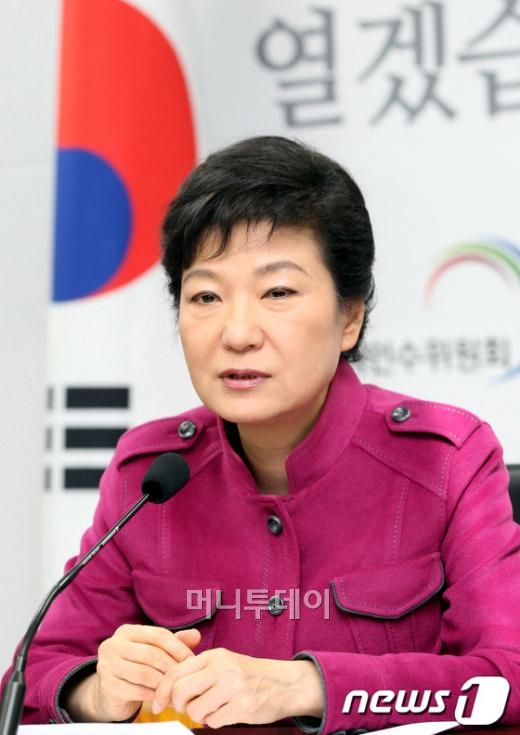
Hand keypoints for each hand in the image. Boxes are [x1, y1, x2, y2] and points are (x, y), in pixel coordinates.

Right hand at [63, 624, 200, 721]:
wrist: (113, 693)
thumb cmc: (139, 667)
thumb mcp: (155, 651)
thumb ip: (174, 642)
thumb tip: (196, 635)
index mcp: (127, 631)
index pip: (158, 635)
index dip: (178, 647)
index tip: (191, 659)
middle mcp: (113, 645)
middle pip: (151, 654)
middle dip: (172, 667)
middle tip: (184, 677)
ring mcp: (107, 665)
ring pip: (144, 673)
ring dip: (163, 683)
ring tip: (175, 688)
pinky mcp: (107, 686)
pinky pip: (136, 691)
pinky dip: (153, 695)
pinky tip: (162, 698)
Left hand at [152, 647, 322, 726]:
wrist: (283, 683)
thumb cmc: (248, 674)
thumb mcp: (224, 661)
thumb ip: (198, 669)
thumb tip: (167, 686)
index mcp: (214, 656)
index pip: (176, 671)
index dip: (162, 690)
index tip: (158, 703)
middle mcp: (222, 669)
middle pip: (180, 691)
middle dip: (178, 704)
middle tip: (187, 706)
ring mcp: (233, 688)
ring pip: (194, 710)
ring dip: (198, 715)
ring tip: (211, 708)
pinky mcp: (242, 708)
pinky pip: (212, 722)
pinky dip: (214, 721)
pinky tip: (225, 712)